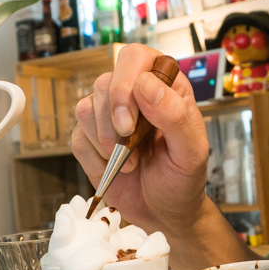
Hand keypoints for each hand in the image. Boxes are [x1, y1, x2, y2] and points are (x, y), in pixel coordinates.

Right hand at [72, 44, 209, 231]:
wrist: (165, 211)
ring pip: (86, 107)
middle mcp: (134, 94)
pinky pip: (77, 137)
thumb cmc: (183, 177)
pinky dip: (95, 159)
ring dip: (105, 141)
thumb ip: (175, 115)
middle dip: (111, 118)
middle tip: (128, 144)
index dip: (125, 83)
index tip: (130, 122)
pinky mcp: (90, 138)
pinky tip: (116, 170)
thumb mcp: (191, 151)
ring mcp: (108, 115)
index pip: (135, 58)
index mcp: (164, 86)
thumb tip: (146, 84)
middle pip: (105, 82)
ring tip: (131, 163)